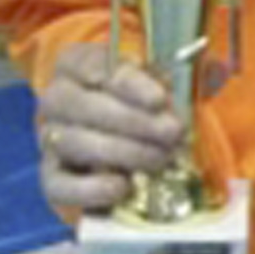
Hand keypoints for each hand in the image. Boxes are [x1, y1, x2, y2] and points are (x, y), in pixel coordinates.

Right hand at [35, 42, 181, 213]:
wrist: (117, 138)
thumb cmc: (142, 102)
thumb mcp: (158, 80)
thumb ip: (173, 77)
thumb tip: (204, 77)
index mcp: (76, 64)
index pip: (92, 65)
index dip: (128, 84)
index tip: (160, 100)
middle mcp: (56, 98)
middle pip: (81, 106)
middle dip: (133, 121)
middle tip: (172, 133)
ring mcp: (49, 138)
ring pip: (73, 142)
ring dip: (122, 152)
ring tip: (160, 159)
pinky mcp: (51, 176)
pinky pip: (57, 185)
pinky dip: (88, 189)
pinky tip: (122, 187)